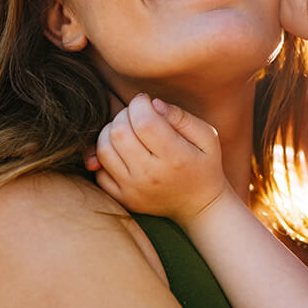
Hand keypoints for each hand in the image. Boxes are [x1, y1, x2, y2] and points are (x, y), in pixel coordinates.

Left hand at [91, 93, 229, 222]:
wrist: (200, 207)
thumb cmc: (204, 166)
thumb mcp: (207, 137)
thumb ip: (181, 116)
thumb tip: (153, 103)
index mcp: (175, 157)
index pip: (144, 122)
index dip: (140, 104)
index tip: (146, 101)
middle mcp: (150, 175)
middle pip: (119, 132)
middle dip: (124, 114)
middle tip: (138, 115)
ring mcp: (133, 189)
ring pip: (104, 149)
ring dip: (111, 132)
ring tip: (129, 131)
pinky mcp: (123, 198)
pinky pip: (99, 171)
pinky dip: (106, 156)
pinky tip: (124, 152)